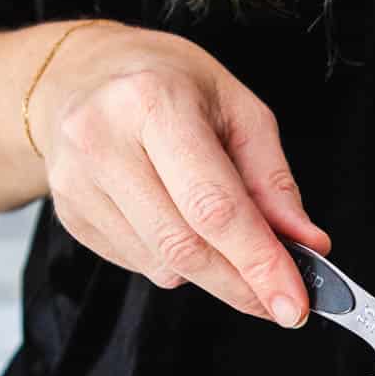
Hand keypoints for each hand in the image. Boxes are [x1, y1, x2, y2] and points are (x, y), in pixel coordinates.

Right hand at [28, 20, 328, 321]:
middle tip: (280, 302)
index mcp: (153, 102)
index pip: (214, 206)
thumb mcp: (237, 109)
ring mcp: (77, 181)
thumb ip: (273, 181)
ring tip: (223, 236)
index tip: (293, 302)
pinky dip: (173, 261)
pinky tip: (175, 220)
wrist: (82, 72)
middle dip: (241, 285)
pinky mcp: (69, 213)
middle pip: (183, 247)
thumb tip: (306, 244)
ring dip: (209, 271)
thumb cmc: (167, 83)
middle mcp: (103, 140)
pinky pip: (137, 264)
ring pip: (160, 265)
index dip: (258, 263)